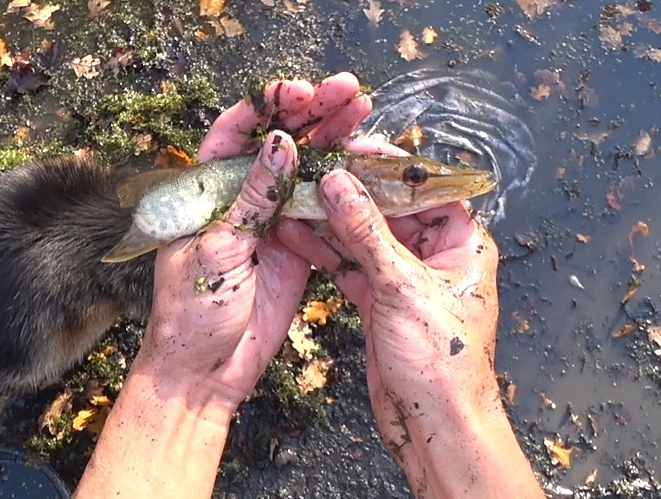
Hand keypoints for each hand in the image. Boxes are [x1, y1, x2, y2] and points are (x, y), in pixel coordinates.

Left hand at [76, 74, 376, 498]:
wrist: (206, 373)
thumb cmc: (191, 315)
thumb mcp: (218, 251)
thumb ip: (253, 200)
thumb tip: (281, 144)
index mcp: (206, 192)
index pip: (234, 132)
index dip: (267, 105)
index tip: (300, 90)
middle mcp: (240, 198)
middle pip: (278, 143)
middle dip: (312, 113)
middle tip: (349, 90)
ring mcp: (271, 221)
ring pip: (306, 170)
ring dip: (334, 141)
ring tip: (365, 113)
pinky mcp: (297, 248)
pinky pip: (324, 209)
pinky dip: (345, 188)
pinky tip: (368, 165)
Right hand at [276, 134, 502, 470]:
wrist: (434, 426)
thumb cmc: (443, 363)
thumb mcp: (403, 287)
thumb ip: (367, 233)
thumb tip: (342, 185)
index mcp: (462, 244)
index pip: (424, 190)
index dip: (388, 168)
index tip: (352, 149)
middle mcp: (435, 257)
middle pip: (389, 211)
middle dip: (351, 194)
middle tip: (314, 171)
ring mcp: (404, 280)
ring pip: (364, 239)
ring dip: (331, 222)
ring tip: (296, 199)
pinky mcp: (380, 303)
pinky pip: (350, 267)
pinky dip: (325, 254)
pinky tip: (297, 236)